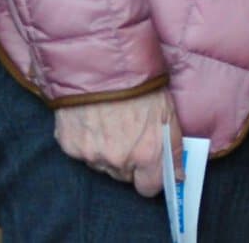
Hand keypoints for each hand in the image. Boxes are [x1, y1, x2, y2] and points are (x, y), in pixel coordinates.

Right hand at [52, 89, 176, 196]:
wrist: (101, 60)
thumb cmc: (140, 82)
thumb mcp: (168, 112)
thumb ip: (174, 148)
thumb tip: (178, 176)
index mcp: (147, 154)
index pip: (148, 188)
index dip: (150, 176)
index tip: (150, 166)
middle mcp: (118, 160)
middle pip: (124, 176)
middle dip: (128, 160)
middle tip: (129, 132)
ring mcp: (91, 154)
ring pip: (102, 164)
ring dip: (106, 150)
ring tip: (110, 120)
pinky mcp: (69, 145)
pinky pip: (82, 152)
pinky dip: (87, 140)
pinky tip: (93, 118)